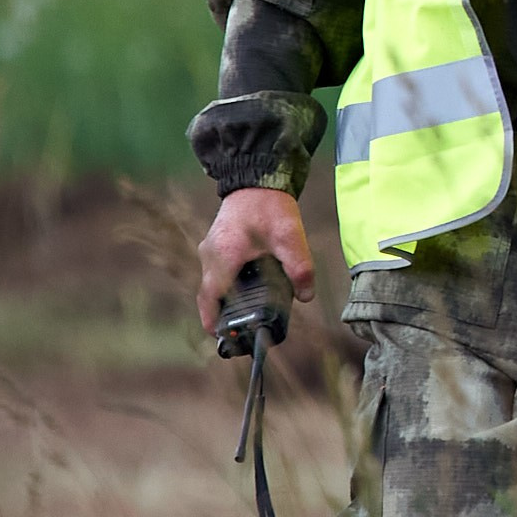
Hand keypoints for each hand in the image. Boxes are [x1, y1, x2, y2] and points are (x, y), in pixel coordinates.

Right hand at [196, 187, 316, 335]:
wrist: (258, 178)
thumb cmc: (270, 206)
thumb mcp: (290, 236)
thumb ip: (300, 267)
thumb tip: (306, 297)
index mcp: (223, 256)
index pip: (210, 297)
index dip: (212, 320)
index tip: (220, 337)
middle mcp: (210, 255)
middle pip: (210, 294)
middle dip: (222, 315)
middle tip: (241, 331)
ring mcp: (211, 250)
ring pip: (213, 284)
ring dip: (226, 300)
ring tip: (248, 316)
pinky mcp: (218, 246)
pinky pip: (218, 274)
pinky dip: (229, 286)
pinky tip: (250, 292)